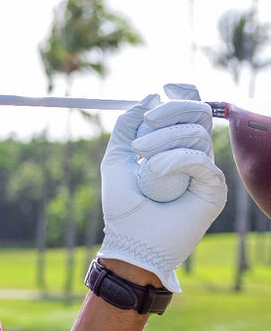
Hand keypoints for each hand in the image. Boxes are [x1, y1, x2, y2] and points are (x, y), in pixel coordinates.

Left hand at [98, 84, 226, 292]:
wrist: (131, 241)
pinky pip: (200, 159)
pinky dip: (175, 160)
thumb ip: (127, 127)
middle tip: (144, 128)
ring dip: (164, 142)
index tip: (165, 88)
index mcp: (173, 143)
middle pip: (198, 112)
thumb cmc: (123, 206)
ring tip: (143, 163)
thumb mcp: (116, 159)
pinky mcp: (213, 187)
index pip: (189, 108)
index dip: (183, 93)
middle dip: (171, 112)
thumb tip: (149, 97)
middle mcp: (193, 152)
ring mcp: (205, 169)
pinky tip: (156, 172)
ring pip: (196, 133)